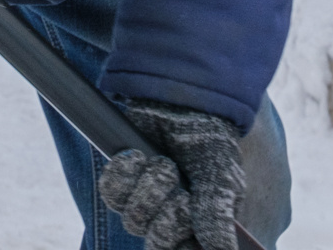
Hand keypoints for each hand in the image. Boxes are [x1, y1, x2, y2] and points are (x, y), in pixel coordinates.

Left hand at [98, 100, 244, 249]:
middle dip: (166, 208)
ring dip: (147, 186)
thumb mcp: (221, 174)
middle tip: (175, 176)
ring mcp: (146, 201)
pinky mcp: (123, 182)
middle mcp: (173, 218)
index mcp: (202, 224)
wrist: (177, 97)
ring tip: (161, 161)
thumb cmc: (209, 137)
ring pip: (133, 219)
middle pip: (157, 241)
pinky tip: (136, 155)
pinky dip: (122, 173)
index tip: (182, 213)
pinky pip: (111, 194)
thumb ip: (218, 213)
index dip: (179, 240)